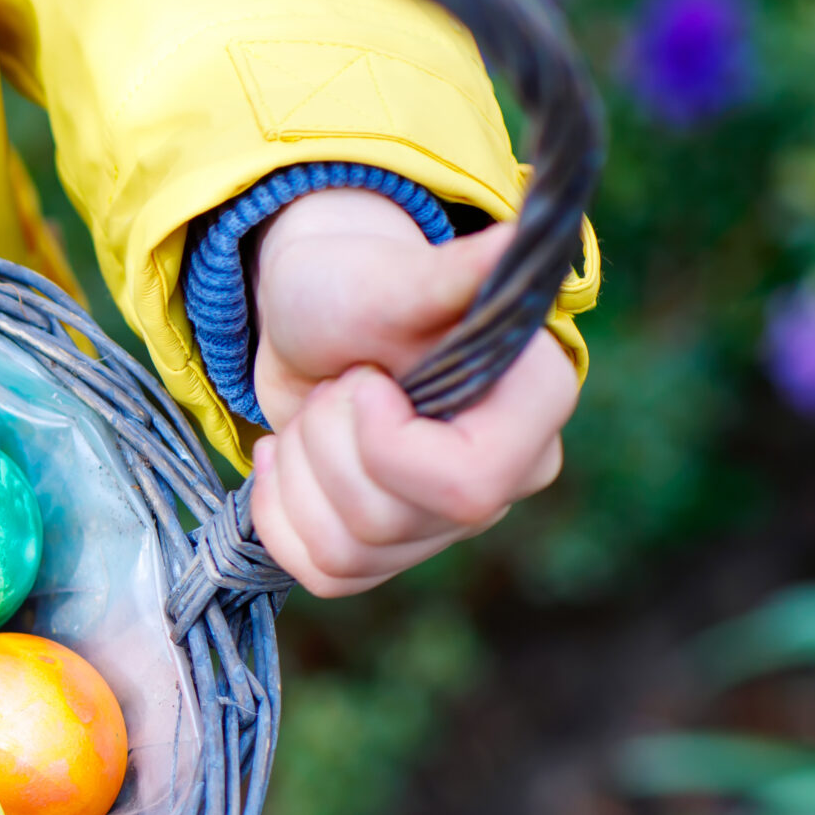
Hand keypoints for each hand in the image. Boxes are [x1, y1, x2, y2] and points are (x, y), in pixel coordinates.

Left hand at [247, 188, 577, 597]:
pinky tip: (283, 459)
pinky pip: (325, 573)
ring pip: (348, 553)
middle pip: (389, 521)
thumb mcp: (393, 276)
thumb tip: (512, 241)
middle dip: (325, 445)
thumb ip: (452, 273)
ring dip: (297, 473)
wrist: (317, 320)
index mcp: (535, 403)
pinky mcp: (397, 546)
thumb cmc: (359, 285)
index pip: (467, 484)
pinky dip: (279, 514)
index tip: (362, 381)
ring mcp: (453, 520)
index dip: (386, 443)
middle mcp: (511, 474)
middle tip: (336, 385)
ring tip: (314, 414)